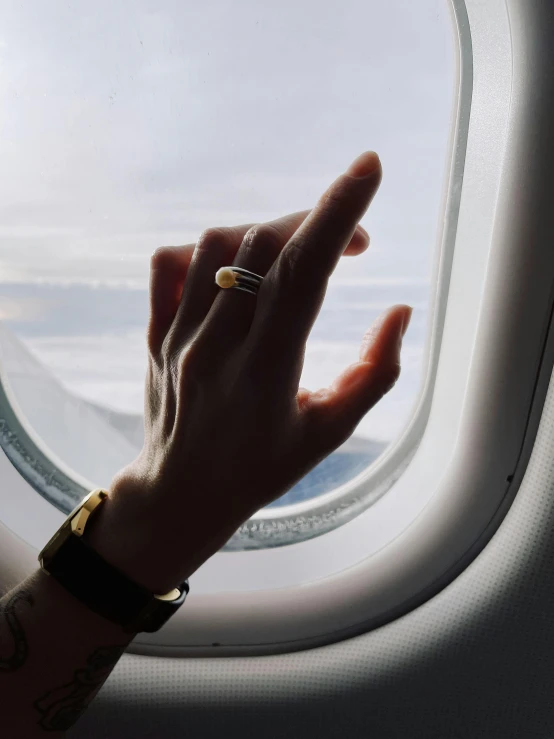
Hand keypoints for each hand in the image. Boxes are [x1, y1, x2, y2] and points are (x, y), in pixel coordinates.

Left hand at [87, 151, 411, 592]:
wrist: (180, 495)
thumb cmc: (262, 469)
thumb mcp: (330, 432)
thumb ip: (373, 373)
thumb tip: (397, 312)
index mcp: (266, 372)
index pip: (302, 273)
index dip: (337, 214)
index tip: (367, 169)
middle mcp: (216, 346)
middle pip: (264, 246)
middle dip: (317, 223)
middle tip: (350, 240)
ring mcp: (177, 337)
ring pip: (216, 245)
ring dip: (267, 233)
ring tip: (295, 256)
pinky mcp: (153, 333)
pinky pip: (168, 263)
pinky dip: (206, 249)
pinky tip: (235, 268)